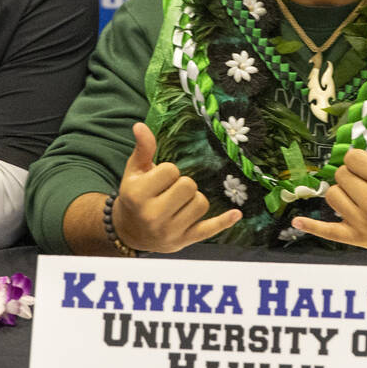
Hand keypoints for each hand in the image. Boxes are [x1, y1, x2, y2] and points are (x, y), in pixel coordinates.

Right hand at [111, 123, 240, 253]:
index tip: (158, 180)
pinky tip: (236, 214)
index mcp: (138, 195)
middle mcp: (153, 216)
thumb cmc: (135, 195)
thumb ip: (143, 149)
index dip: (168, 172)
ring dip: (194, 199)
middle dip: (183, 184)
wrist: (130, 232)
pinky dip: (223, 222)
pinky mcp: (183, 241)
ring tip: (179, 202)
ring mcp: (169, 231)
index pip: (171, 171)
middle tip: (170, 191)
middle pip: (189, 186)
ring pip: (201, 203)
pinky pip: (208, 230)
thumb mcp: (134, 171)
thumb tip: (140, 126)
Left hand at [291, 112, 366, 251]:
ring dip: (341, 193)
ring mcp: (364, 221)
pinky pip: (328, 231)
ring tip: (360, 197)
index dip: (357, 159)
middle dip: (351, 175)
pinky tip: (296, 221)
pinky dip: (312, 226)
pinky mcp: (357, 237)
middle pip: (340, 175)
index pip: (350, 158)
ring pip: (332, 196)